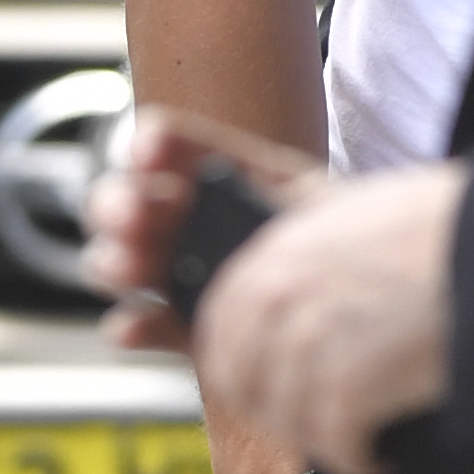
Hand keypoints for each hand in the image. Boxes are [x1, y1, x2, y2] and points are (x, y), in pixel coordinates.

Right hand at [86, 107, 327, 336]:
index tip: (150, 153)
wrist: (359, 307)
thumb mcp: (316, 204)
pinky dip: (129, 328)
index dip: (150, 144)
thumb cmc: (341, 241)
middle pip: (123, 201)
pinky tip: (131, 327)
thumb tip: (230, 204)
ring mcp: (173, 274)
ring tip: (130, 269)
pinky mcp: (179, 328)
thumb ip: (272, 197)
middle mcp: (181, 219)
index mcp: (214, 174)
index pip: (167, 146)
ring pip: (116, 262)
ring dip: (114, 261)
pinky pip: (139, 326)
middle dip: (117, 204)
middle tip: (129, 217)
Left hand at [195, 164, 463, 473]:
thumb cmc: (455, 226)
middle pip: (245, 384)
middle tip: (324, 419)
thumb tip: (287, 276)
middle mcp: (277, 296)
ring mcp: (306, 344)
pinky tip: (383, 460)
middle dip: (280, 409)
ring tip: (366, 437)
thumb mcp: (362, 209)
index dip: (244, 367)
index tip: (272, 387)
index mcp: (275, 251)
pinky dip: (358, 464)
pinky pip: (333, 450)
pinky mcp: (345, 391)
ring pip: (289, 422)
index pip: (220, 328)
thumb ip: (310, 243)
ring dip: (326, 439)